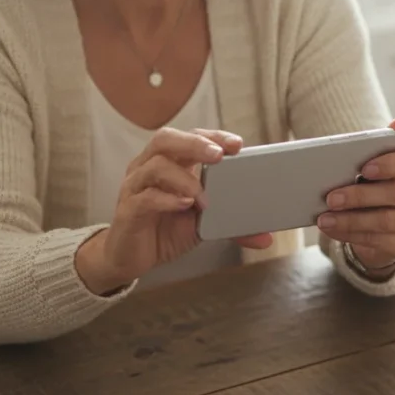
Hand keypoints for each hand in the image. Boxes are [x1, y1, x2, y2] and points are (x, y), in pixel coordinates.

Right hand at [76, 128, 273, 294]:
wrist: (130, 258)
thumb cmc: (165, 231)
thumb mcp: (202, 226)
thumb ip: (231, 225)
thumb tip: (266, 237)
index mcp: (170, 163)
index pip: (190, 137)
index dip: (213, 136)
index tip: (238, 144)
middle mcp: (148, 168)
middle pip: (166, 139)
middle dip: (195, 143)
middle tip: (219, 155)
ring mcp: (135, 187)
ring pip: (154, 165)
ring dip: (184, 178)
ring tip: (202, 197)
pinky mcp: (127, 210)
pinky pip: (144, 197)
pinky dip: (166, 199)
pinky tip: (183, 205)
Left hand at [316, 118, 394, 275]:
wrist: (388, 221)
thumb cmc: (381, 182)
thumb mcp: (380, 164)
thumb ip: (384, 145)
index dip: (392, 163)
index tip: (364, 168)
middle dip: (359, 196)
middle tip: (330, 198)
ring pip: (385, 221)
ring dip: (350, 220)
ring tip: (324, 218)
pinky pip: (378, 241)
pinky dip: (351, 235)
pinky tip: (332, 229)